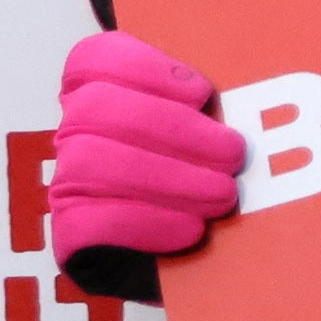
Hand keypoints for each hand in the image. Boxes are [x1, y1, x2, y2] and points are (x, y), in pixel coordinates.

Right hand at [47, 33, 241, 290]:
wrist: (175, 262)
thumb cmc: (200, 176)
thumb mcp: (208, 132)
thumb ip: (212, 107)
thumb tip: (255, 91)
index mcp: (100, 93)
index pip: (93, 59)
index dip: (145, 68)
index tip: (201, 91)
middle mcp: (75, 133)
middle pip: (97, 109)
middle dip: (174, 129)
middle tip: (233, 153)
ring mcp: (65, 182)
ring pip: (91, 163)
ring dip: (168, 178)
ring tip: (223, 194)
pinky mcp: (67, 234)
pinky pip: (89, 222)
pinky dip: (146, 223)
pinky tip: (191, 228)